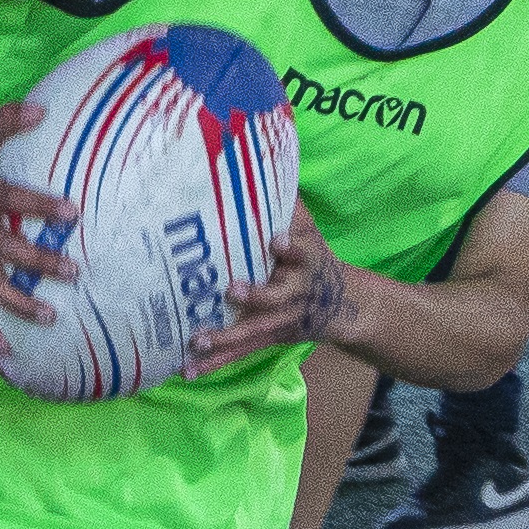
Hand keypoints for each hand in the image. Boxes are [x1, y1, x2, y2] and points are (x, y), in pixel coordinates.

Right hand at [0, 99, 77, 356]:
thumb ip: (11, 118)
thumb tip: (44, 110)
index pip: (11, 198)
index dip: (40, 206)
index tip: (73, 213)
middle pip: (3, 247)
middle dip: (38, 262)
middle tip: (72, 272)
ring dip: (16, 300)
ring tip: (50, 316)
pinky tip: (2, 346)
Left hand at [192, 203, 358, 376]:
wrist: (343, 304)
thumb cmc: (311, 256)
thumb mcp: (307, 226)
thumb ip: (284, 200)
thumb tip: (263, 156)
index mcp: (305, 261)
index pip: (303, 251)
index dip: (292, 246)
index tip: (279, 240)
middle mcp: (294, 292)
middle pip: (276, 296)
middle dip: (255, 295)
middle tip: (232, 290)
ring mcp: (280, 320)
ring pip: (252, 331)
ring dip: (225, 338)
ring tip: (197, 342)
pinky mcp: (267, 339)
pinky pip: (239, 353)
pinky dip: (213, 364)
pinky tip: (185, 372)